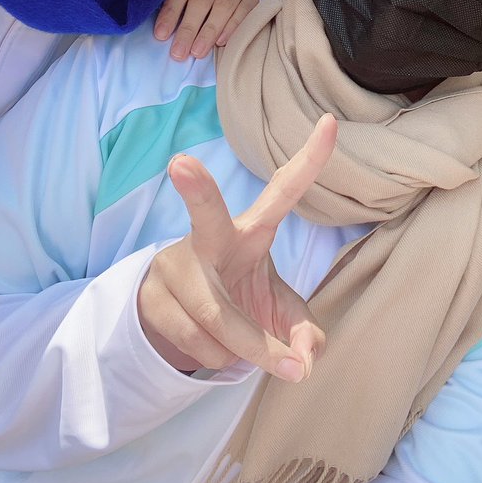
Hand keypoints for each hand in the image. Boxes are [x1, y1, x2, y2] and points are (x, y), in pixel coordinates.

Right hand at [137, 114, 336, 378]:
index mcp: (252, 231)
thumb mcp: (278, 313)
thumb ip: (304, 331)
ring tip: (248, 351)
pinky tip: (216, 346)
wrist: (179, 321)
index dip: (311, 159)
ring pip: (216, 317)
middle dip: (196, 190)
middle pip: (205, 215)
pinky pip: (197, 341)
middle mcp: (210, 238)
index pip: (284, 190)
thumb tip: (305, 359)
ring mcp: (175, 264)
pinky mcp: (151, 295)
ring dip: (245, 350)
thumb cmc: (240, 300)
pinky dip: (221, 359)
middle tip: (181, 163)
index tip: (330, 122)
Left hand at [154, 0, 258, 61]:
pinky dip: (231, 27)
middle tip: (179, 52)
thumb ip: (184, 1)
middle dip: (188, 28)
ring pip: (222, 6)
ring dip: (208, 32)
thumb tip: (165, 31)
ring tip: (197, 52)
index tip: (161, 36)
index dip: (171, 13)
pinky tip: (220, 42)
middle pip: (201, 0)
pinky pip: (244, 11)